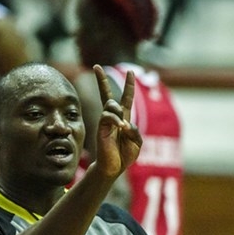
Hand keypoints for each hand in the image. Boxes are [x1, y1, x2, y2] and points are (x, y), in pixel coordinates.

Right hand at [91, 64, 140, 179]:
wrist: (114, 167)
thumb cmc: (125, 155)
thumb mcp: (137, 142)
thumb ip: (135, 131)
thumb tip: (125, 123)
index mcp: (124, 118)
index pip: (125, 98)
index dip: (128, 85)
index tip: (130, 72)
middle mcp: (113, 118)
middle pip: (107, 95)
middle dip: (101, 80)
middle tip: (96, 66)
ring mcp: (106, 122)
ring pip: (110, 105)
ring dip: (119, 112)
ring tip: (123, 126)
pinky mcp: (101, 129)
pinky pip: (107, 116)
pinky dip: (116, 119)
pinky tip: (121, 127)